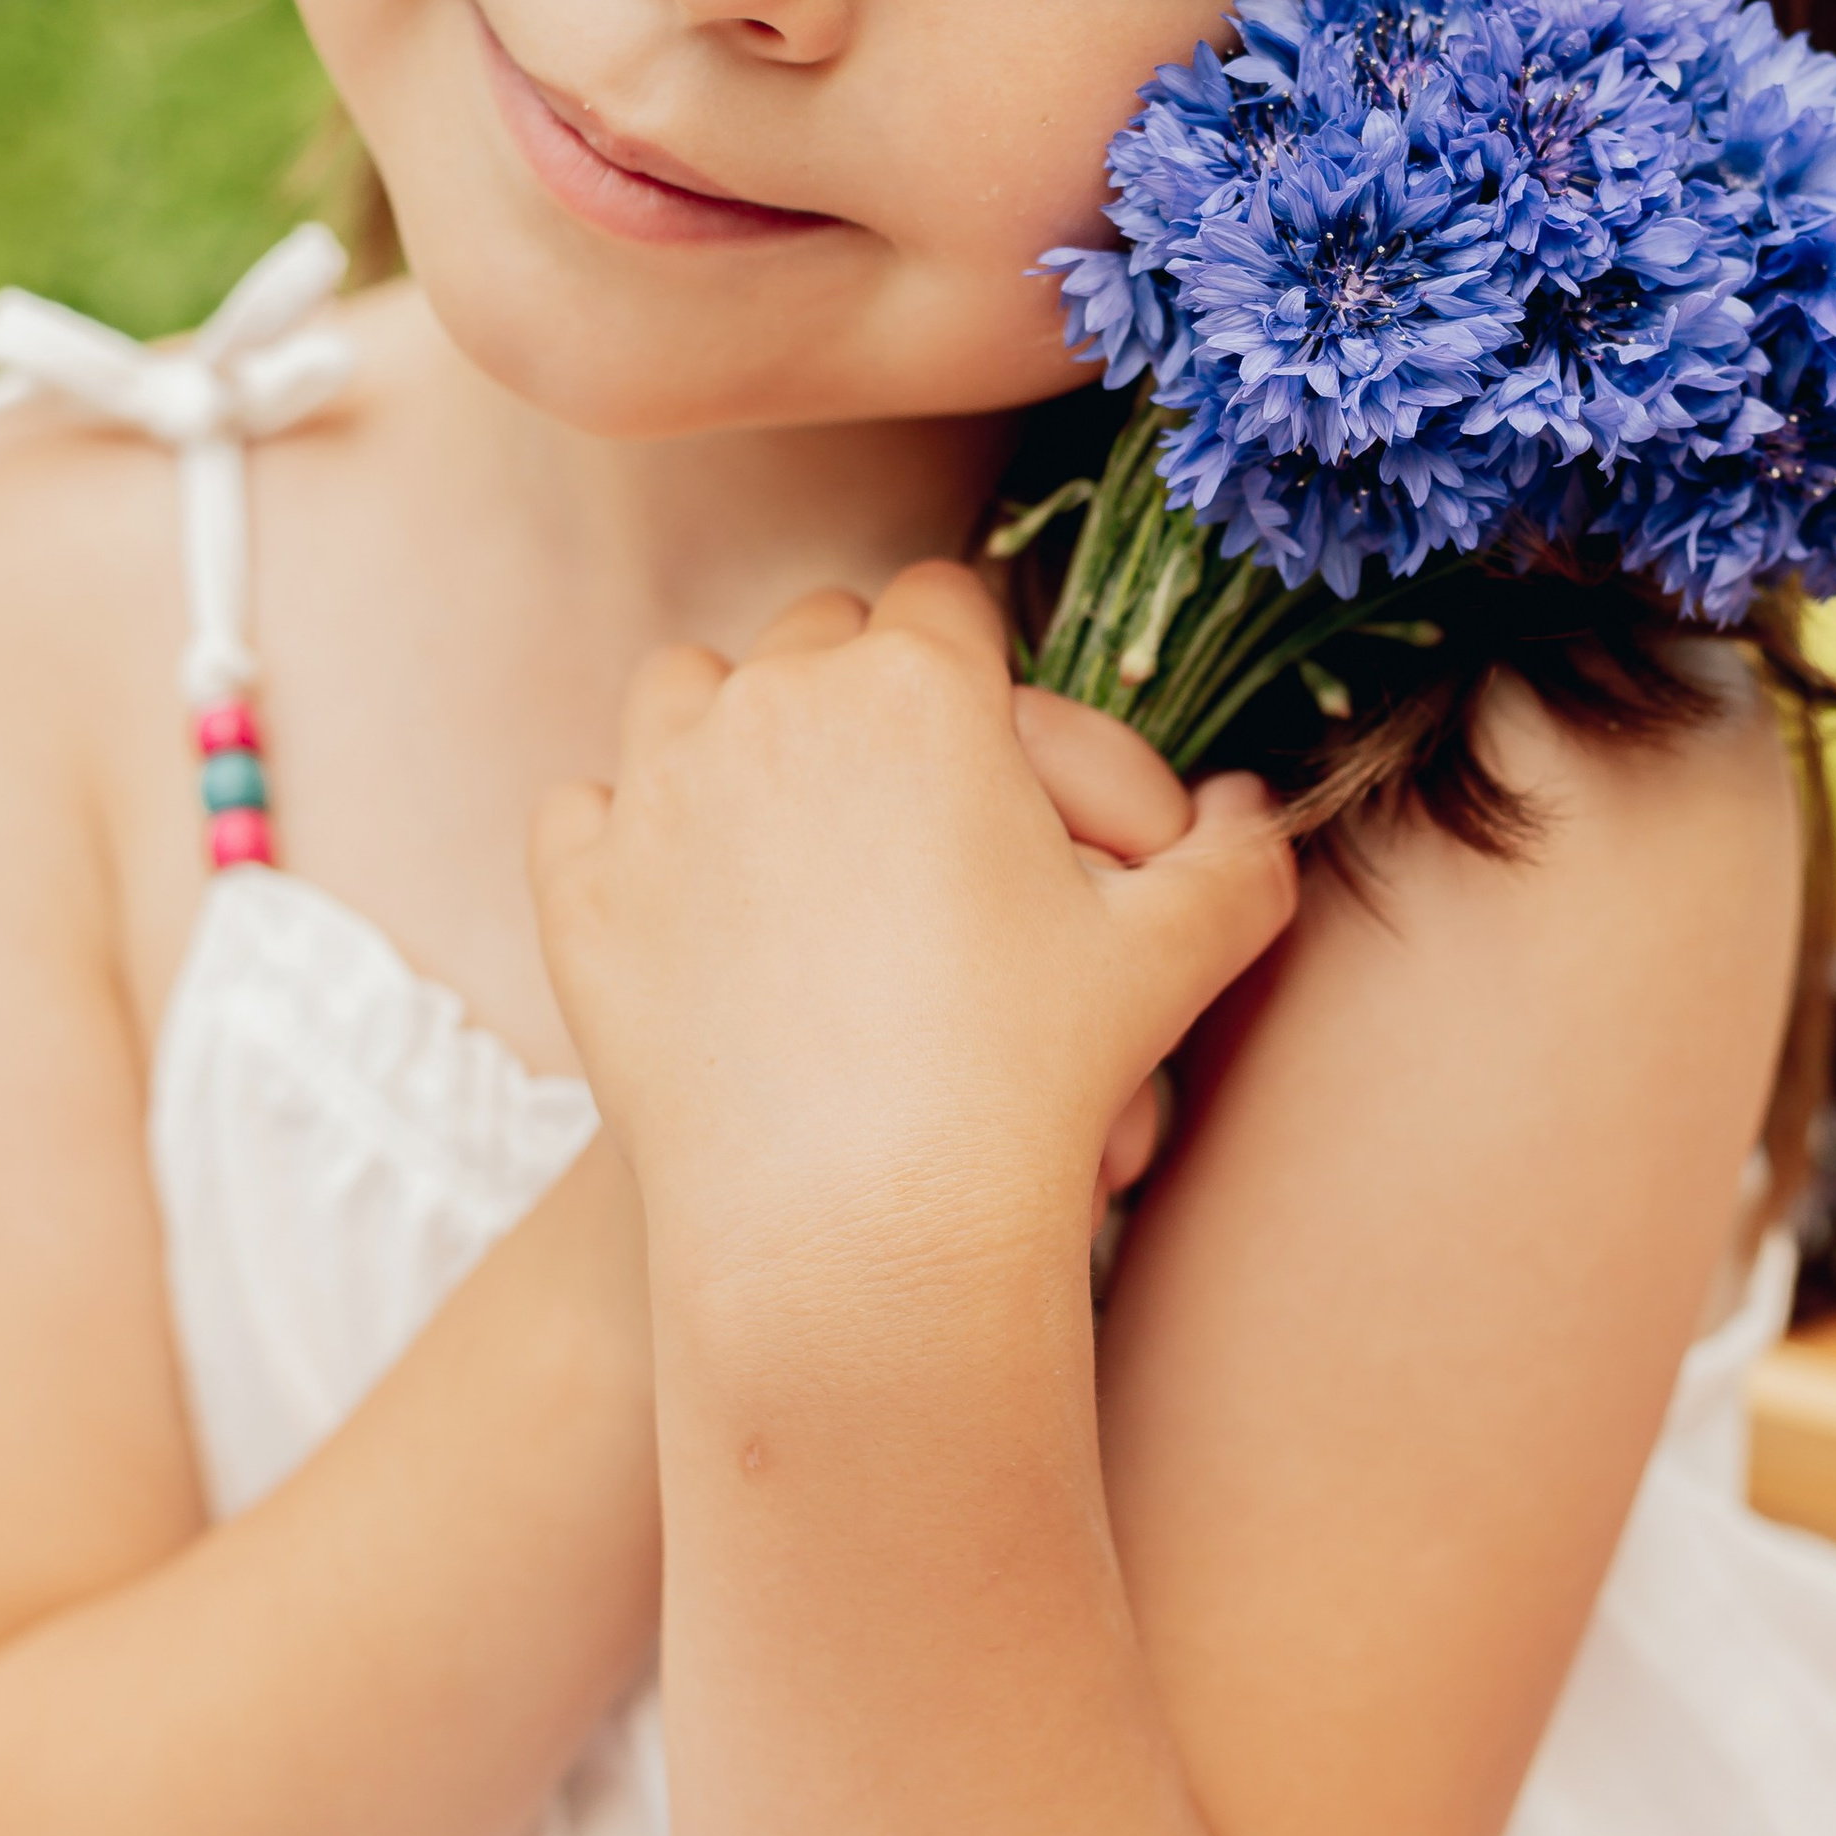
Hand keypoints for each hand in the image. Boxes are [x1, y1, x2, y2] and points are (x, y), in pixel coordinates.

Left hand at [531, 566, 1294, 1305]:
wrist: (860, 1232)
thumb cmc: (1030, 1084)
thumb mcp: (1173, 959)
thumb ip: (1238, 858)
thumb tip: (1256, 799)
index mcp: (921, 686)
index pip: (944, 602)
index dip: (971, 656)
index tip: (980, 720)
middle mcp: (778, 703)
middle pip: (814, 633)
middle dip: (855, 687)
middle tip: (896, 782)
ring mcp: (660, 789)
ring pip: (683, 691)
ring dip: (729, 732)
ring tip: (779, 817)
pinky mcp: (579, 887)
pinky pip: (581, 807)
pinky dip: (621, 837)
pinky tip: (677, 895)